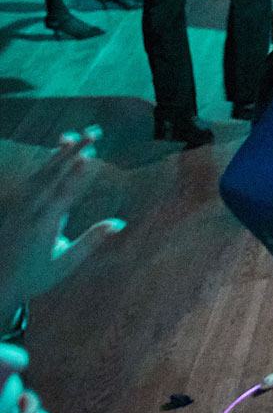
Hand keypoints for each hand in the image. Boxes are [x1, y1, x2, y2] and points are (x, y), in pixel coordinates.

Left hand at [0, 129, 123, 317]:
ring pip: (39, 174)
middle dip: (71, 153)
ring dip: (57, 155)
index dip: (75, 174)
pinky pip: (30, 180)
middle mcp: (28, 212)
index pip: (63, 194)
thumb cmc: (35, 277)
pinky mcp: (14, 207)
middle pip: (51, 176)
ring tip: (73, 137)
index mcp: (42, 226)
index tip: (88, 156)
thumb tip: (118, 223)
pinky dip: (45, 166)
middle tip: (89, 135)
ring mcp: (18, 207)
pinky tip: (55, 155)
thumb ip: (91, 241)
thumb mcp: (65, 264)